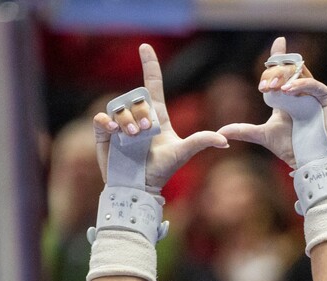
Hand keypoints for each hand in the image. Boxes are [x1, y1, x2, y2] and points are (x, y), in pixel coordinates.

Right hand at [92, 43, 228, 190]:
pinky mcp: (105, 134)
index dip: (150, 65)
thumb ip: (202, 141)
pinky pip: (101, 118)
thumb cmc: (162, 171)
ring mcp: (120, 124)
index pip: (153, 84)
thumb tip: (225, 140)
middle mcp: (137, 116)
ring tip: (131, 136)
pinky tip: (112, 130)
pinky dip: (106, 122)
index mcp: (156, 115)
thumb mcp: (183, 153)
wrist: (139, 188)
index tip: (145, 47)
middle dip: (140, 112)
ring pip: (119, 108)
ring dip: (125, 120)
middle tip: (143, 131)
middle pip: (137, 99)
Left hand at [219, 36, 326, 167]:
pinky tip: (288, 91)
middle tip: (264, 86)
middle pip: (290, 70)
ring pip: (301, 74)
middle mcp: (304, 91)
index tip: (278, 42)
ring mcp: (316, 94)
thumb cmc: (291, 149)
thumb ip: (244, 131)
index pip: (285, 69)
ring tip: (273, 89)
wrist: (310, 162)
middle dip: (276, 74)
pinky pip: (314, 85)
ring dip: (285, 77)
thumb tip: (221, 132)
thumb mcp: (263, 136)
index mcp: (290, 95)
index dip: (281, 56)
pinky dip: (301, 85)